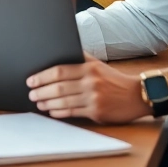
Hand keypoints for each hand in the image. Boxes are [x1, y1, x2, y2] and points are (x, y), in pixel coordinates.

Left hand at [26, 55, 149, 123]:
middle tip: (31, 94)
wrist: (136, 95)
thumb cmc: (113, 79)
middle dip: (41, 91)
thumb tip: (58, 54)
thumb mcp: (98, 64)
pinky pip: (73, 112)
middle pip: (59, 87)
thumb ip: (80, 59)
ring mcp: (94, 98)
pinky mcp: (97, 112)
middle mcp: (91, 82)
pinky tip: (52, 112)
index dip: (42, 76)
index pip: (59, 71)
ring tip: (39, 103)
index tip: (31, 80)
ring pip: (63, 101)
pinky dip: (59, 112)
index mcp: (89, 68)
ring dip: (47, 103)